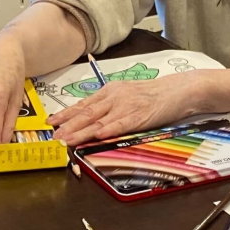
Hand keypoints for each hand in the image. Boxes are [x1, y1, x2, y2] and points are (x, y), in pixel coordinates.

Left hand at [52, 72, 198, 144]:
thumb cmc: (153, 94)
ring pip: (98, 120)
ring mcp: (125, 106)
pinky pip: (119, 124)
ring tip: (65, 140)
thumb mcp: (127, 94)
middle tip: (53, 135)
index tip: (51, 121)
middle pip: (86, 112)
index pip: (83, 104)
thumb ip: (109, 104)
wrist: (178, 90)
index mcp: (110, 91)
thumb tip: (91, 118)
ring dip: (80, 131)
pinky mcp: (138, 116)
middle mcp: (114, 97)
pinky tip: (96, 136)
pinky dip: (106, 130)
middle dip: (67, 124)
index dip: (66, 114)